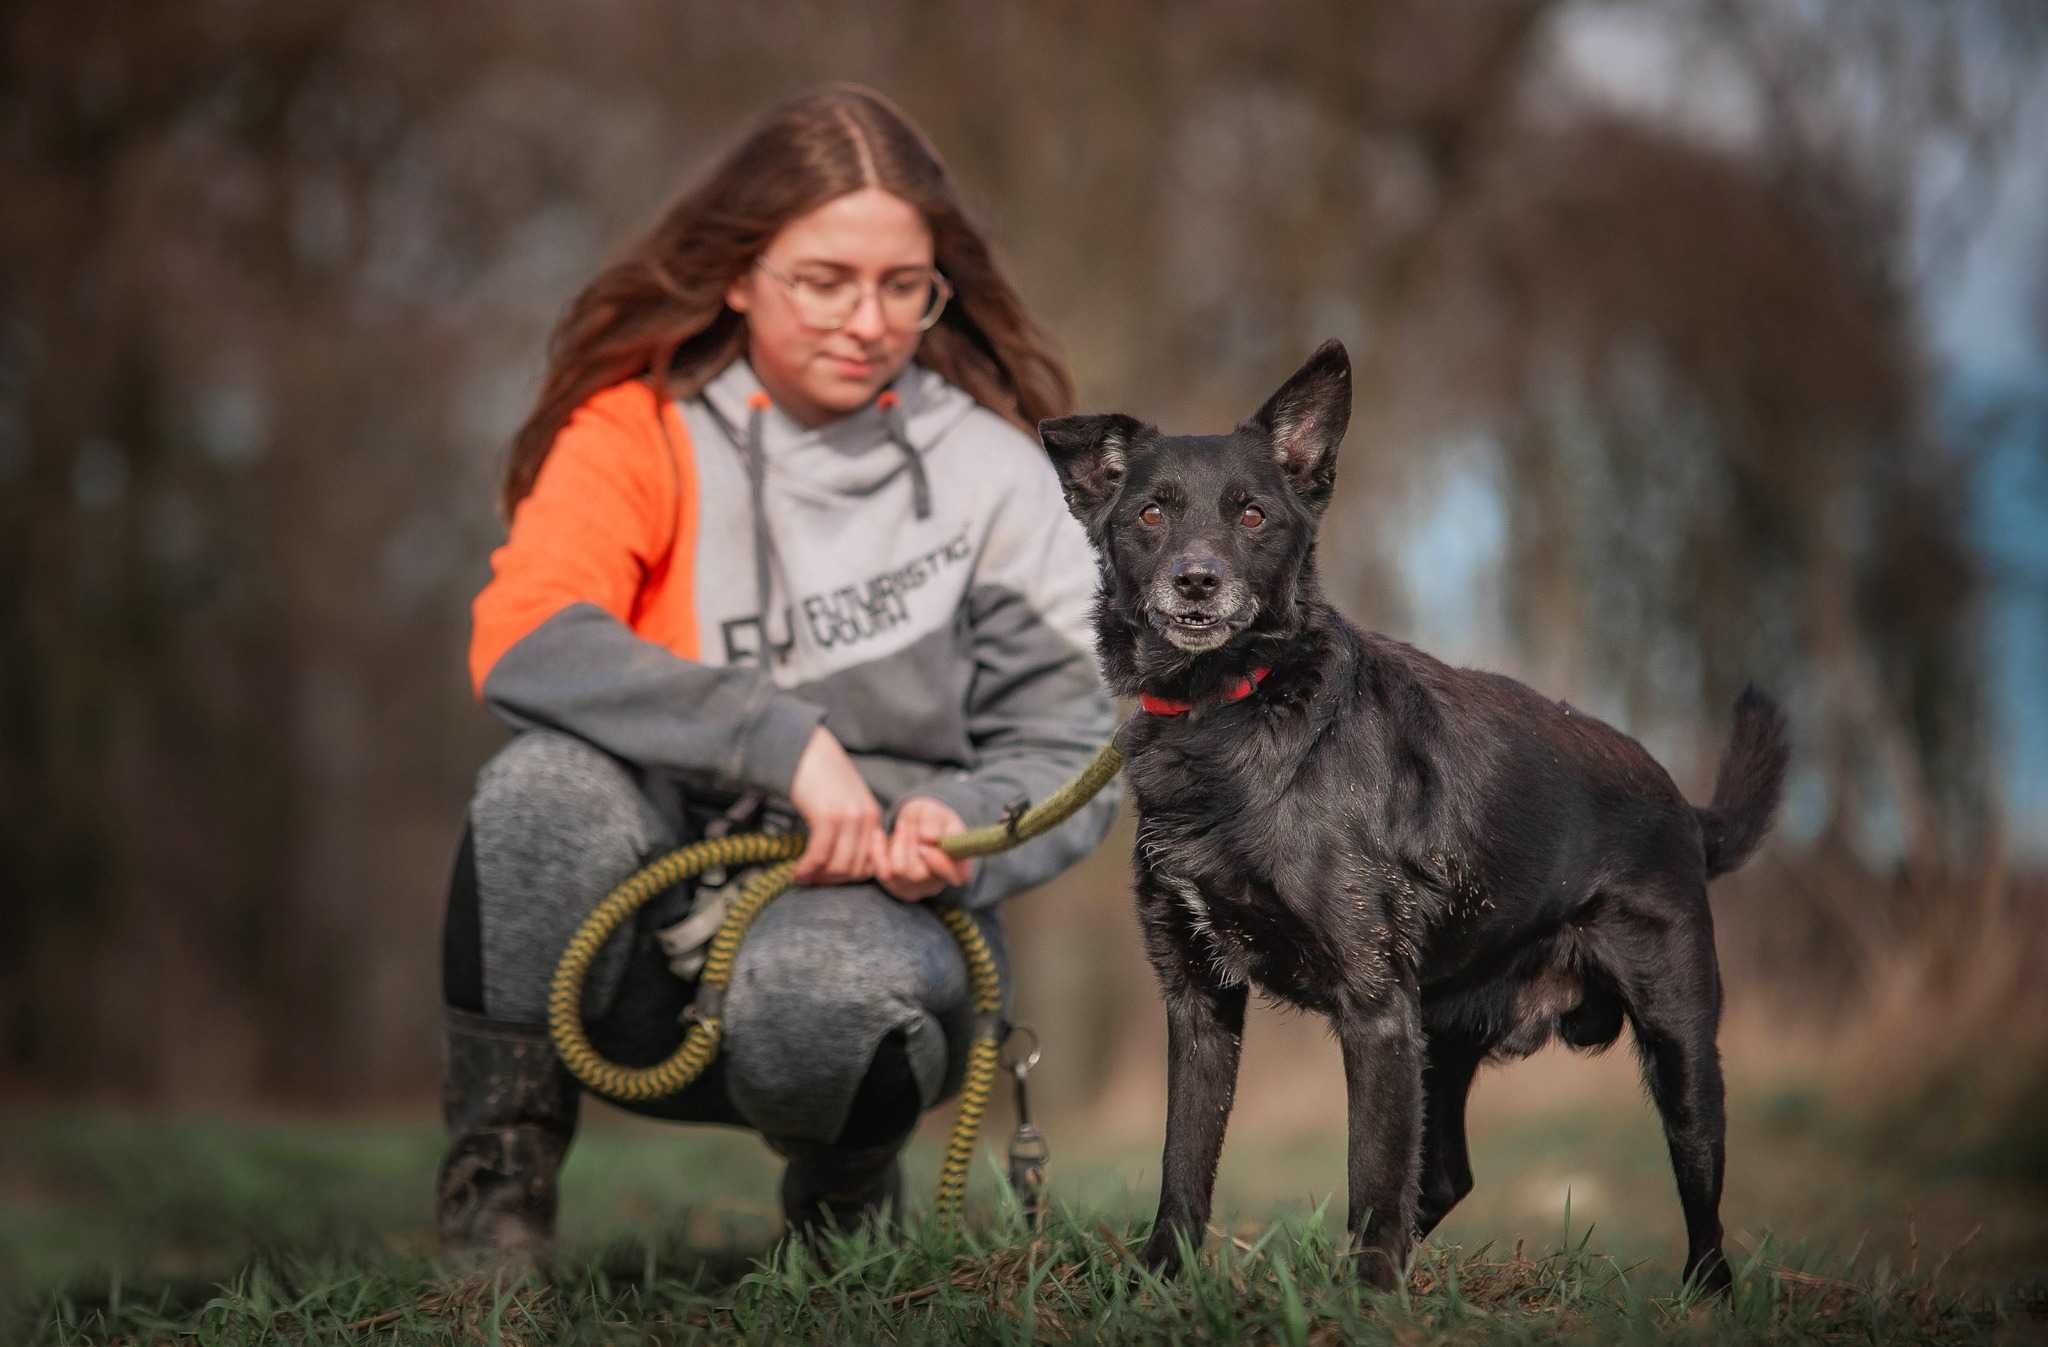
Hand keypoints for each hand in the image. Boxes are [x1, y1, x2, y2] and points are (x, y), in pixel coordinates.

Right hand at [788, 726, 883, 884]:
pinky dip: (807, 868)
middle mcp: (866, 818)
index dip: (848, 877)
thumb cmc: (822, 776)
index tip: (827, 878)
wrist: (806, 749)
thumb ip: (852, 828)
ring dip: (819, 877)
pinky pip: (820, 855)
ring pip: (839, 866)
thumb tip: (842, 864)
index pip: (870, 863)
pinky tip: (797, 871)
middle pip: (855, 869)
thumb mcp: (846, 802)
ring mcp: (848, 818)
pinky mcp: (827, 816)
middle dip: (832, 880)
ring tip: (803, 877)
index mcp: (873, 817)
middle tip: (812, 881)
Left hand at [873, 796, 974, 901]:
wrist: (914, 822)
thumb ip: (936, 823)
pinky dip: (878, 850)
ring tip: (901, 826)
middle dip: (909, 844)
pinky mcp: (893, 884)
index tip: (924, 845)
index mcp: (958, 867)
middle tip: (907, 824)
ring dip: (896, 844)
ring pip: (898, 871)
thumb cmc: (932, 819)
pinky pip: (881, 871)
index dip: (940, 864)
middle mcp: (936, 883)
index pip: (956, 877)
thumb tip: (929, 837)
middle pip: (919, 874)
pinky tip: (879, 834)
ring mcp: (913, 887)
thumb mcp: (937, 813)